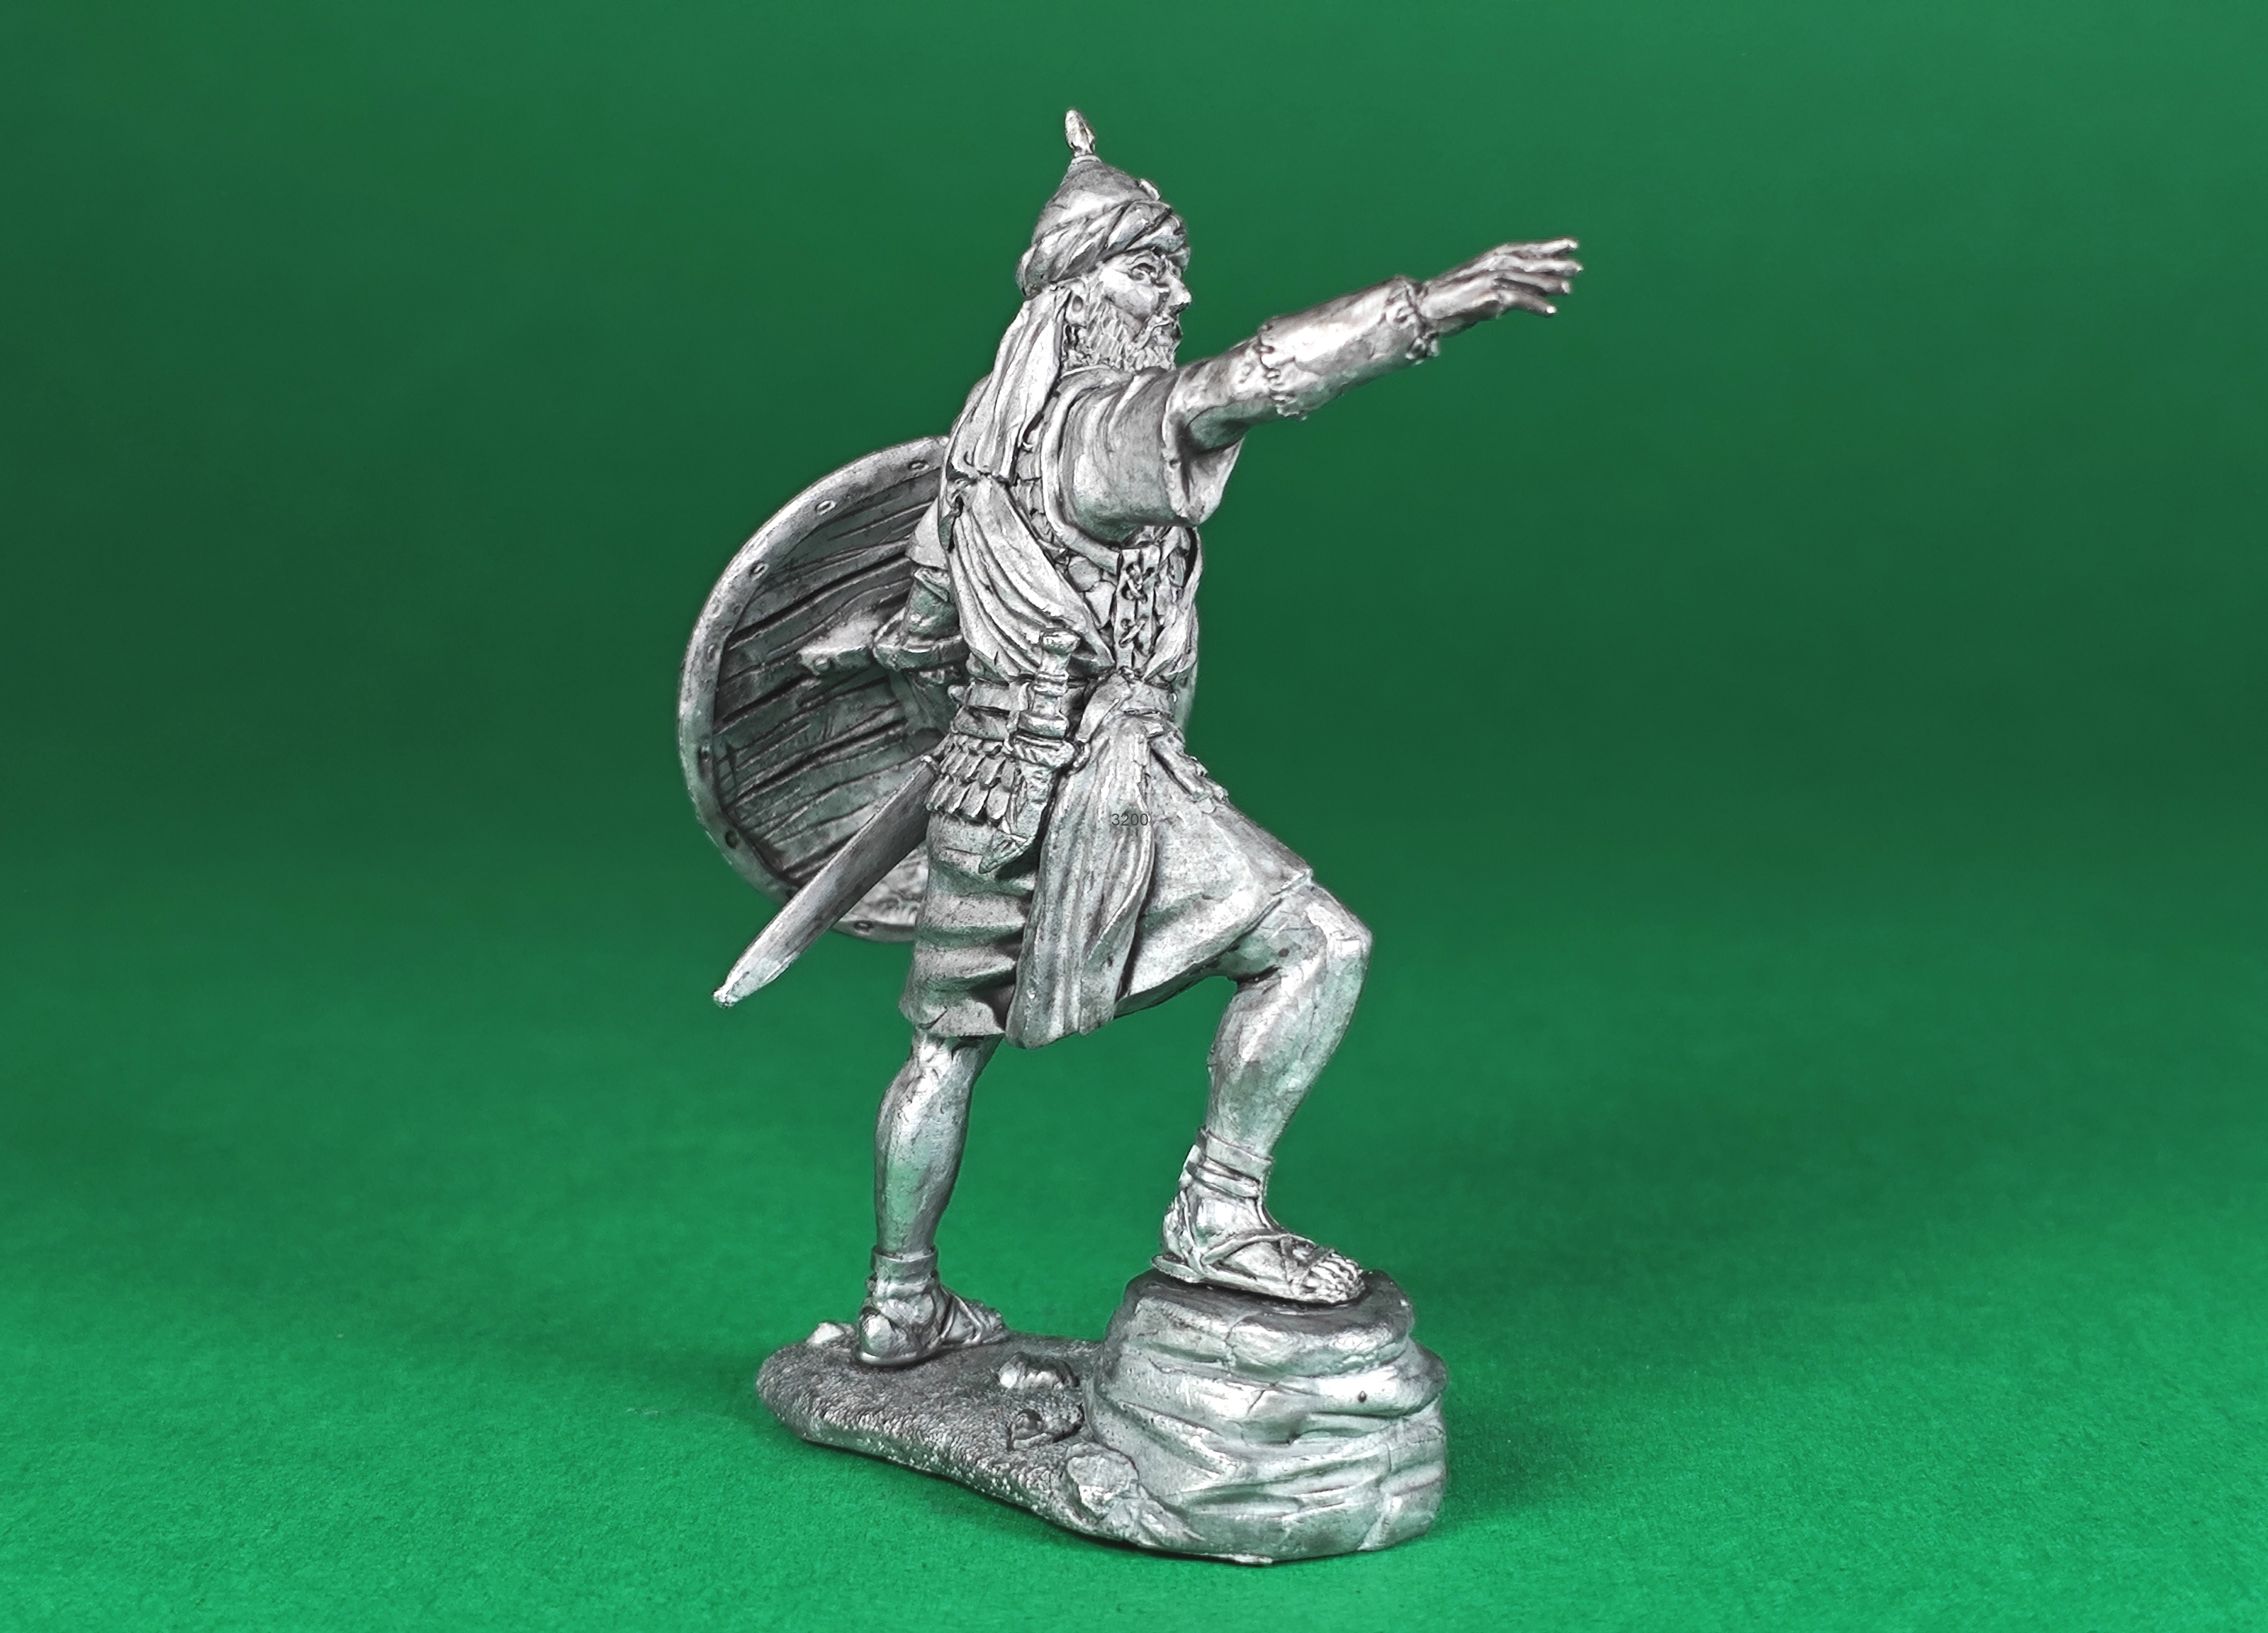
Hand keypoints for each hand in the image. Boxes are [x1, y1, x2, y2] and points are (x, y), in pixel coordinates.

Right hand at [1416, 239, 1580, 335]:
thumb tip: (1528, 296)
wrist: (1428, 309)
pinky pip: (1519, 300)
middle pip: (1531, 262)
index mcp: (1491, 258)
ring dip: (1550, 284)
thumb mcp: (1483, 291)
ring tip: (1569, 290)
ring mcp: (1491, 278)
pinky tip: (1551, 311)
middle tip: (1578, 268)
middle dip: (1556, 264)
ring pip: (1528, 279)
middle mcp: (1493, 264)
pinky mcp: (1489, 296)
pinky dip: (1536, 305)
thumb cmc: (1451, 302)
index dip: (1550, 247)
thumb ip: (1506, 289)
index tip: (1572, 245)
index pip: (1526, 249)